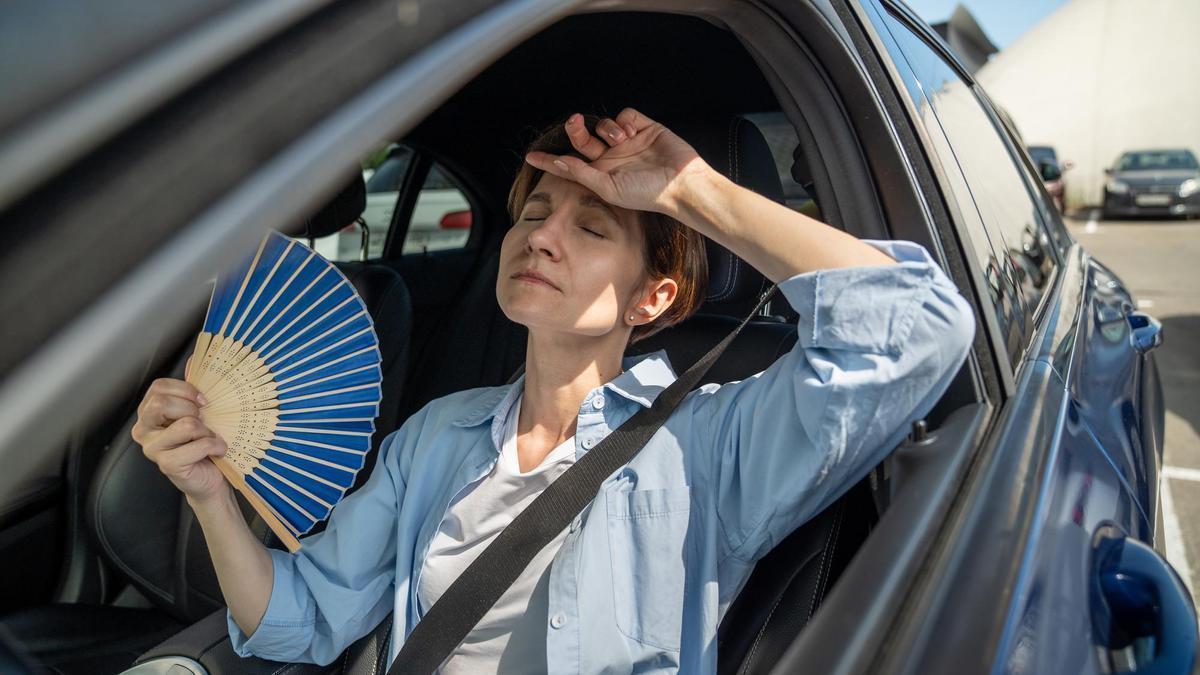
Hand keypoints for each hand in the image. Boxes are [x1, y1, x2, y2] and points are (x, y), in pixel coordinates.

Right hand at [131, 371, 229, 503]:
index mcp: (148, 412)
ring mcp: (153, 449)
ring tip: (211, 438)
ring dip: (207, 431)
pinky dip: (214, 445)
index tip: (203, 400)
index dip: (185, 389)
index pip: (159, 387)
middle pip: (161, 403)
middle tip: (205, 420)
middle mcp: (144, 430)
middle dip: (192, 408)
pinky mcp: (167, 465)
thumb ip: (193, 389)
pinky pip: (198, 445)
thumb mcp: (199, 412)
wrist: (211, 475)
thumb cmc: (203, 442)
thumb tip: (195, 358)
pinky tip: (217, 451)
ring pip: (185, 424)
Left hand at [523, 107, 712, 218]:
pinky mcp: (644, 128)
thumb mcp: (608, 188)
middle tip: (573, 123)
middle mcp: (611, 157)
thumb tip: (558, 161)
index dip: (550, 161)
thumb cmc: (645, 193)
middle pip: (582, 138)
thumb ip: (582, 173)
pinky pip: (625, 114)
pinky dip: (624, 120)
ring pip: (603, 124)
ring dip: (607, 128)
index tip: (529, 157)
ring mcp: (627, 142)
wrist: (680, 184)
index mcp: (601, 174)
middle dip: (575, 130)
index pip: (569, 165)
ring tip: (621, 139)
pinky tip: (632, 132)